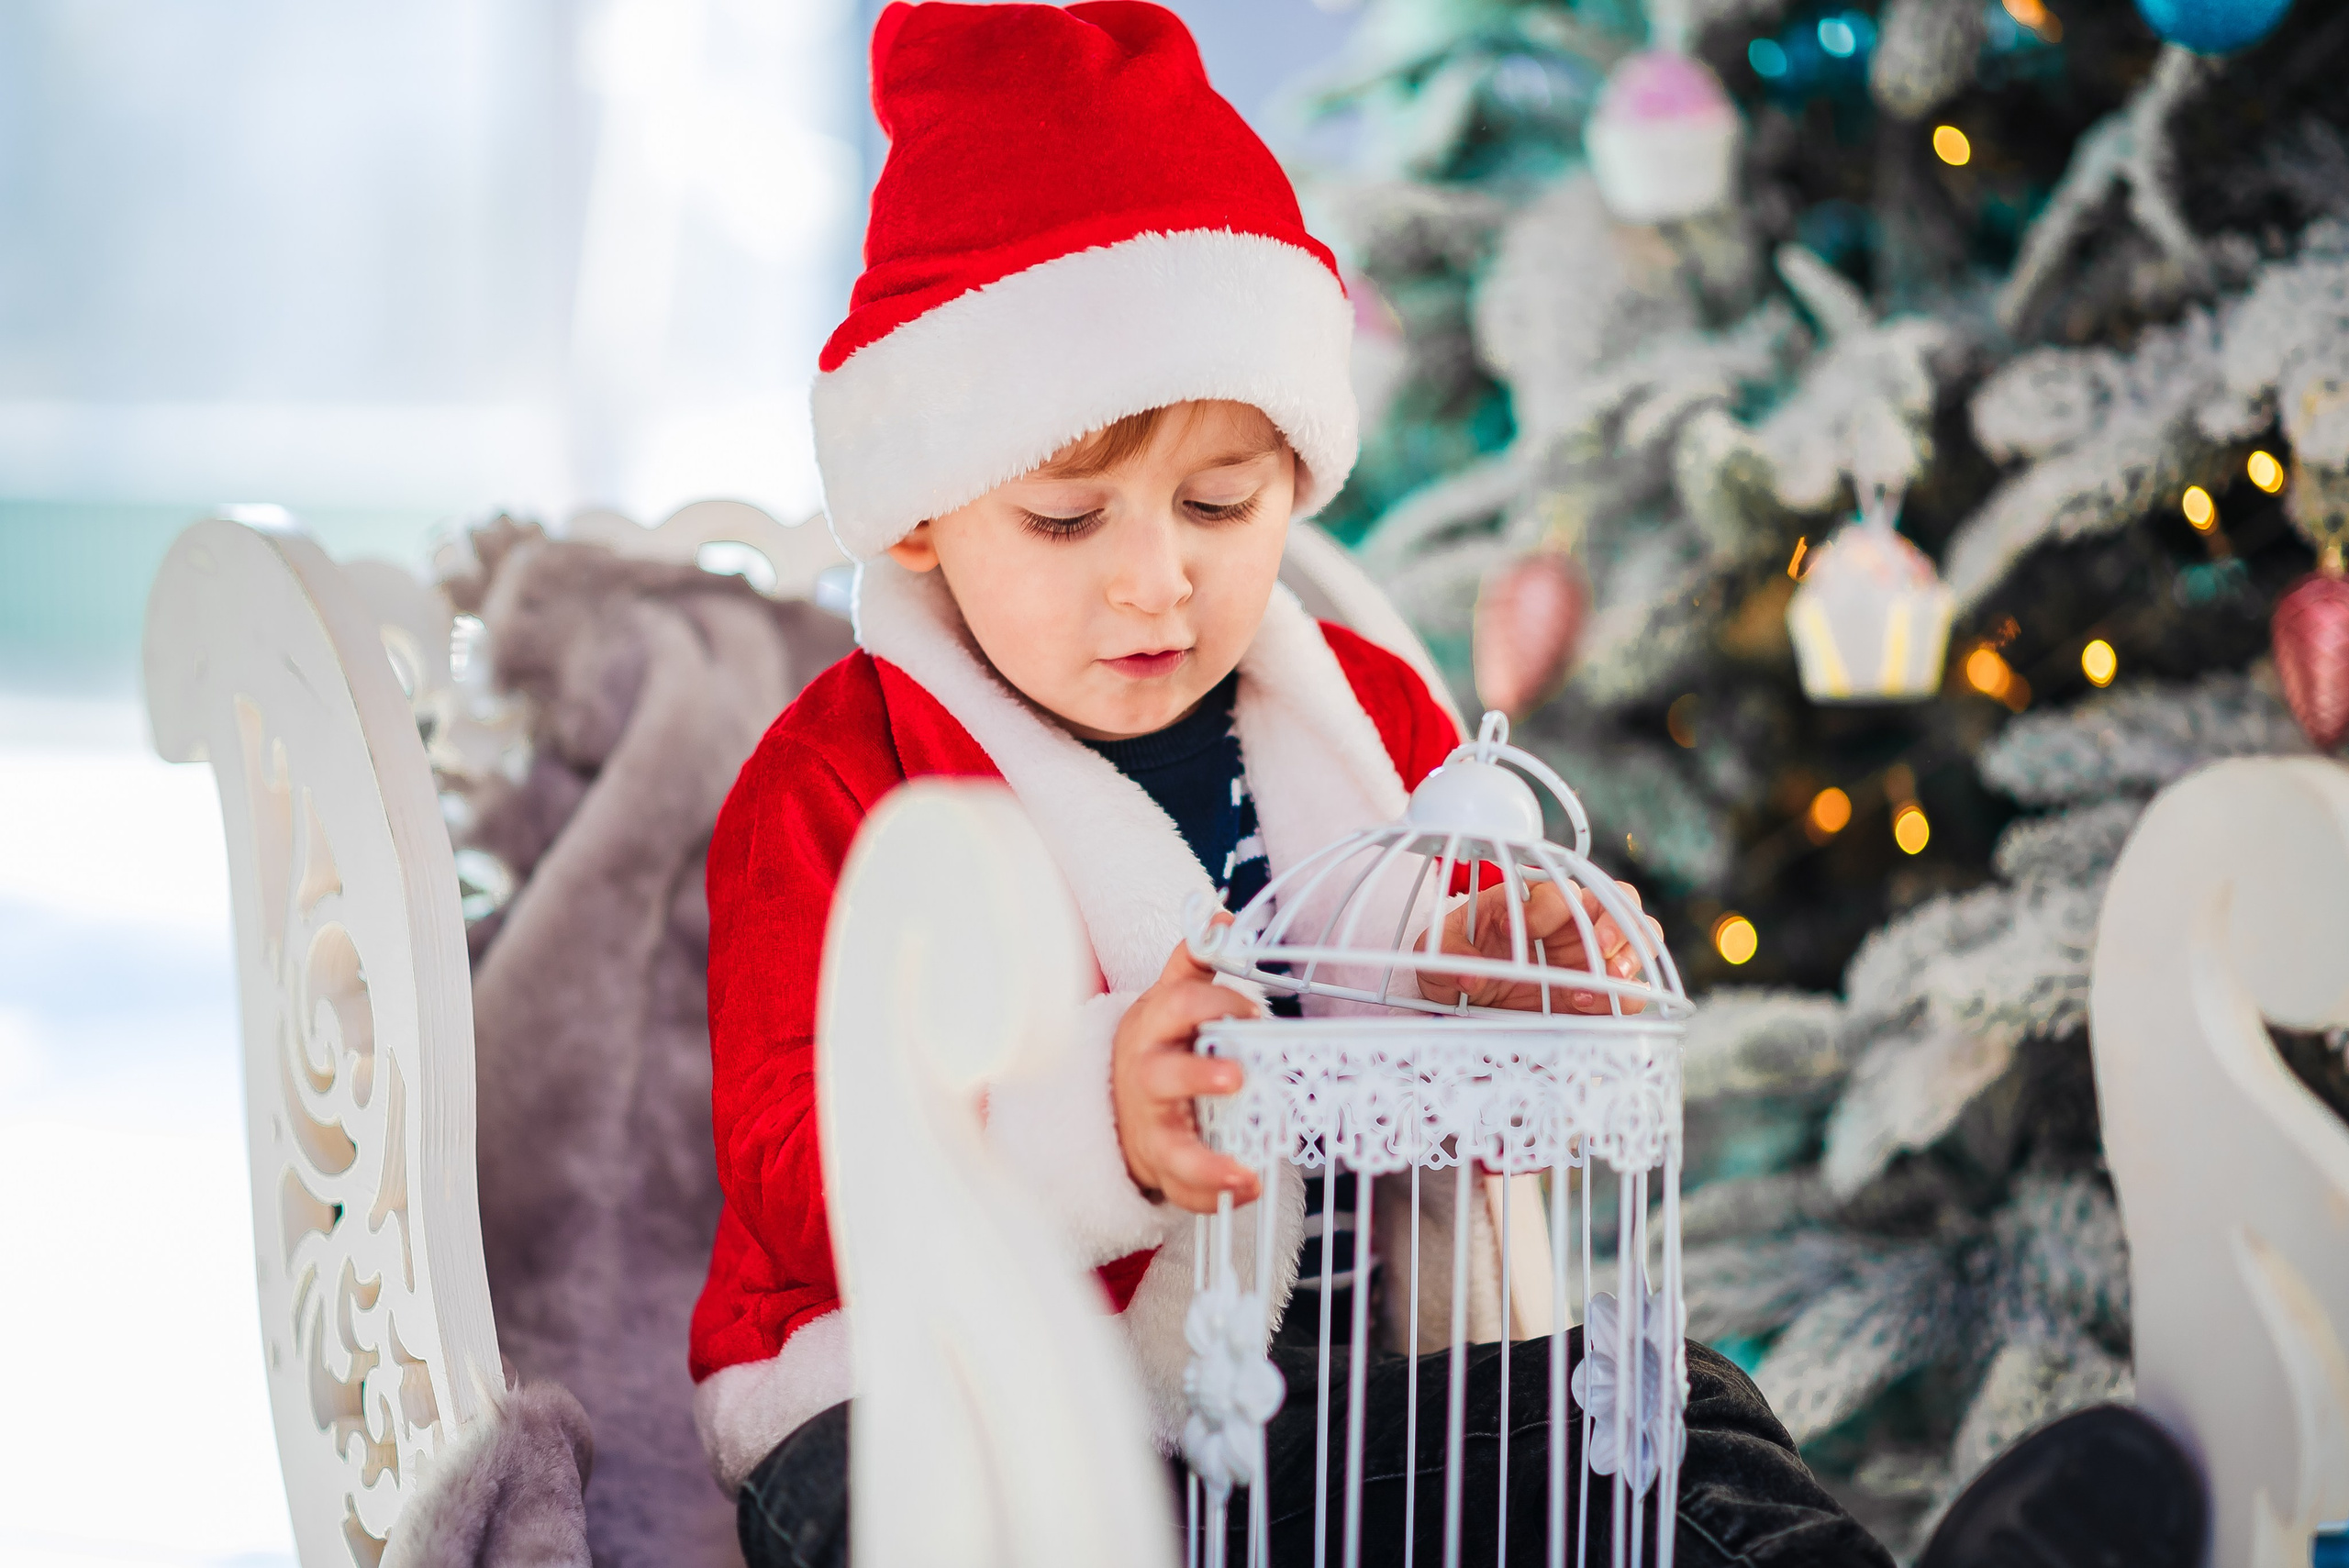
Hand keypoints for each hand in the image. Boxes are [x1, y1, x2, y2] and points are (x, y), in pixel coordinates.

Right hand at [1113, 935, 1264, 1213]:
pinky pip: (1183, 1189)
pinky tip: (1247, 1189)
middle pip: (1163, 1076)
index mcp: (1153, 1029)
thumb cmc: (1156, 1046)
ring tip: (1243, 1170)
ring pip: (1171, 1146)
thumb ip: (1195, 962)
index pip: (1177, 1007)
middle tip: (1237, 1076)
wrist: (1113, 1105)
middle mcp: (1148, 1078)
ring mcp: (1152, 1126)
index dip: (1213, 1004)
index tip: (1252, 1011)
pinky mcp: (1162, 1166)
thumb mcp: (1166, 1000)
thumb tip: (1221, 917)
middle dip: (1198, 1076)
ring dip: (1206, 1160)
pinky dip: (1214, 1195)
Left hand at [1416, 877, 1664, 1013]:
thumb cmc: (1457, 965)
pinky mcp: (1602, 995)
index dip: (1541, 908)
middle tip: (1598, 947)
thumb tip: (1469, 974)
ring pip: (1640, 937)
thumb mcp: (1437, 957)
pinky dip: (1627, 995)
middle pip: (1617, 899)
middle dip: (1613, 921)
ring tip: (1610, 977)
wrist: (1468, 1007)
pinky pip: (1633, 990)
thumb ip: (1445, 957)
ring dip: (1632, 953)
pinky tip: (1596, 1005)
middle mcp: (1572, 924)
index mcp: (1533, 902)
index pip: (1554, 889)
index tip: (1512, 932)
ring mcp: (1592, 958)